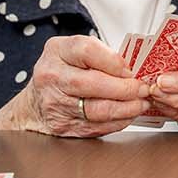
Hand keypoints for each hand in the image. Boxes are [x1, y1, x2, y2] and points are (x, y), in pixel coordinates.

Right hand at [0, 35, 149, 137]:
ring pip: (97, 109)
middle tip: (143, 89)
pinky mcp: (63, 126)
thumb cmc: (63, 72)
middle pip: (93, 83)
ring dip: (126, 108)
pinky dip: (118, 121)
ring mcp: (55, 104)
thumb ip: (102, 55)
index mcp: (58, 51)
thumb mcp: (76, 52)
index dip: (114, 61)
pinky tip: (128, 114)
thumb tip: (136, 69)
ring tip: (141, 103)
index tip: (131, 69)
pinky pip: (97, 126)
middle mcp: (52, 77)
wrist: (35, 103)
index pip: (87, 51)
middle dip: (125, 88)